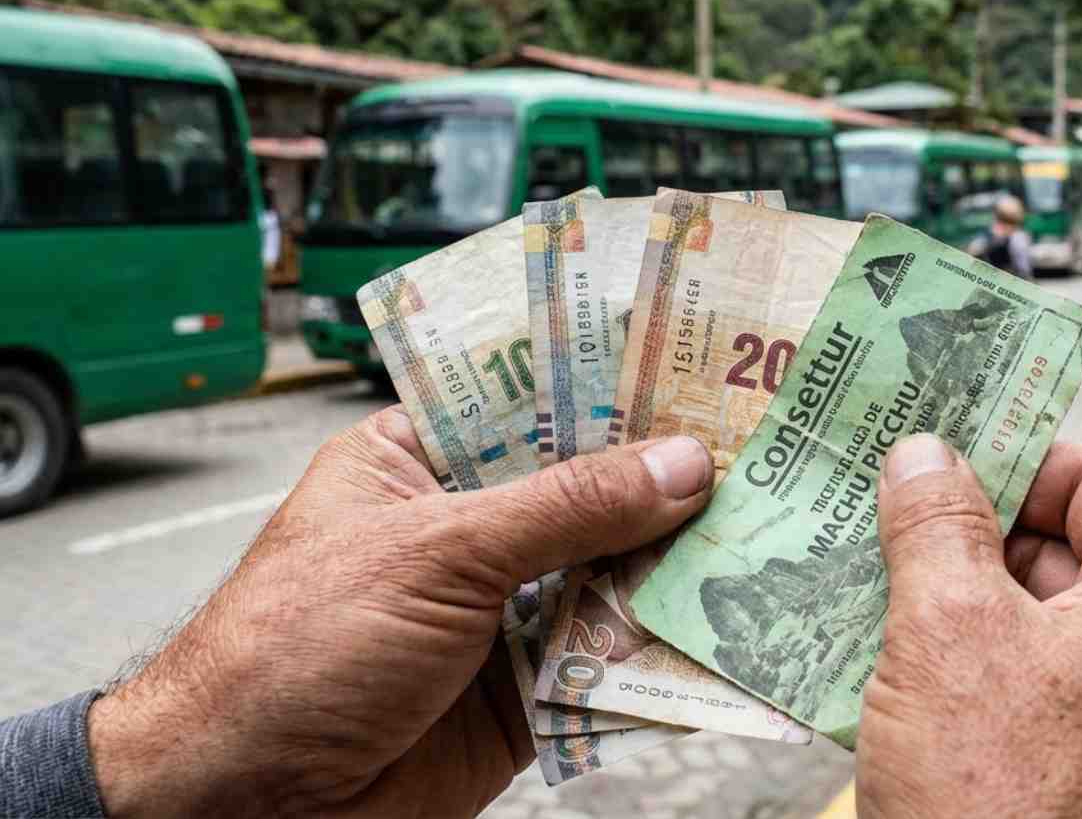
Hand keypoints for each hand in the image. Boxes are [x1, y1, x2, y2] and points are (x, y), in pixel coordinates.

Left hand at [87, 407, 713, 818]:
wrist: (249, 808)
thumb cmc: (292, 650)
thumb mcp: (435, 552)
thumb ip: (564, 508)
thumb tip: (678, 464)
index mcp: (422, 459)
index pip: (533, 401)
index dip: (614, 385)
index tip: (701, 368)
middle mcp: (469, 528)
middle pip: (587, 490)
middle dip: (665, 481)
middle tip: (762, 452)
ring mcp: (501, 609)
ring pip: (609, 573)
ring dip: (676, 565)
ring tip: (770, 532)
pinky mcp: (528, 687)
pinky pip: (610, 659)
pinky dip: (662, 651)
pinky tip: (728, 628)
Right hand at [857, 435, 1081, 818]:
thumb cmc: (1006, 805)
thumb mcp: (949, 631)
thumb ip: (937, 522)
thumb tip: (925, 455)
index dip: (1007, 457)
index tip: (928, 453)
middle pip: (1072, 550)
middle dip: (968, 535)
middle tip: (878, 520)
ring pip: (1050, 625)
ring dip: (960, 604)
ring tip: (867, 589)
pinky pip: (1048, 693)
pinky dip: (978, 671)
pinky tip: (894, 664)